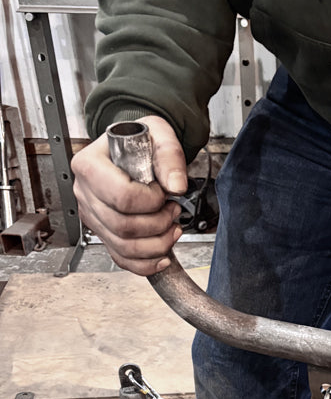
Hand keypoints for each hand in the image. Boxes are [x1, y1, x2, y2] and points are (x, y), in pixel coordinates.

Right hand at [72, 115, 187, 275]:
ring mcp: (92, 216)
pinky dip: (145, 263)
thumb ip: (170, 157)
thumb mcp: (159, 135)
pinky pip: (121, 258)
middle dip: (158, 225)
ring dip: (157, 244)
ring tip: (172, 227)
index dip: (151, 201)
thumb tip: (176, 186)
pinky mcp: (102, 232)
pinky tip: (163, 256)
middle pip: (123, 227)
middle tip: (173, 210)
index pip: (121, 197)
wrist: (133, 148)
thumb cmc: (141, 141)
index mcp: (90, 165)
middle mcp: (85, 193)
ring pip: (123, 247)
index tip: (163, 193)